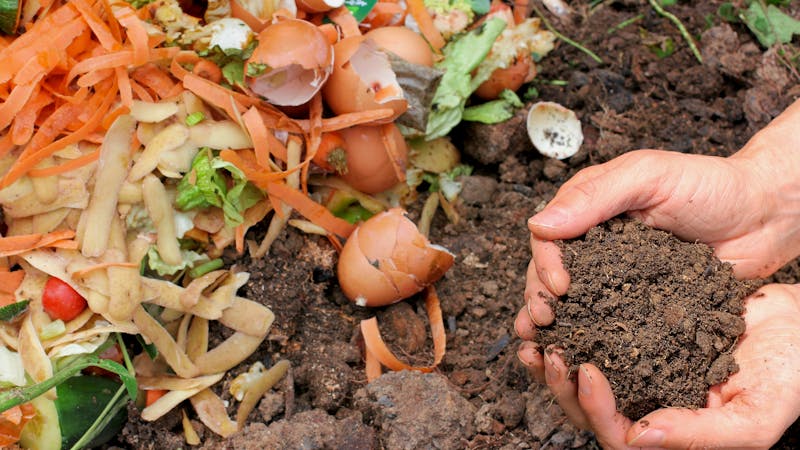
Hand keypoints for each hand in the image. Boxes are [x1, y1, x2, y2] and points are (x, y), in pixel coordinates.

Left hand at [517, 284, 799, 448]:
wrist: (799, 322)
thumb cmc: (789, 373)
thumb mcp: (756, 414)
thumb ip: (701, 434)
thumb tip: (637, 439)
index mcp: (672, 433)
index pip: (619, 437)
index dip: (596, 410)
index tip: (586, 370)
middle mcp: (649, 407)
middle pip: (589, 411)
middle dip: (562, 385)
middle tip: (548, 351)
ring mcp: (641, 373)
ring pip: (584, 378)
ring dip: (556, 360)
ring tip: (536, 334)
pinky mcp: (637, 339)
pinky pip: (596, 338)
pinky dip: (574, 326)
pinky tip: (558, 309)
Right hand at [518, 97, 799, 330]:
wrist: (765, 216)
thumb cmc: (711, 185)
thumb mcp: (649, 176)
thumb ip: (595, 196)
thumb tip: (538, 225)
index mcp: (589, 209)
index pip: (548, 237)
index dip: (544, 263)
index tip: (559, 286)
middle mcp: (596, 244)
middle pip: (550, 272)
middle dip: (540, 297)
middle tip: (544, 322)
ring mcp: (616, 276)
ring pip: (573, 301)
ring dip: (556, 323)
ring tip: (545, 346)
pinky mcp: (640, 304)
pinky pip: (609, 321)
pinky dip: (591, 338)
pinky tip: (579, 356)